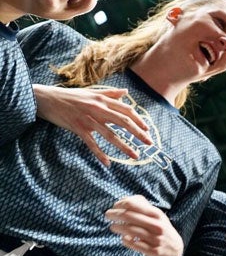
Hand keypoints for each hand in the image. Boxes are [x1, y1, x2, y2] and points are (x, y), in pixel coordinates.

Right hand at [33, 84, 151, 164]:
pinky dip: (99, 154)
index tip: (147, 130)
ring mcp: (88, 119)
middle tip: (149, 143)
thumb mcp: (91, 92)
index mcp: (102, 100)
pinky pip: (91, 143)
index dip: (138, 120)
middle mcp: (98, 109)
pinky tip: (108, 163)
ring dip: (124, 146)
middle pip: (123, 122)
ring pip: (110, 135)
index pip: (126, 110)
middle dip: (138, 133)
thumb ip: (110, 94)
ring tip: (136, 156)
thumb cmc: (70, 96)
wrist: (46, 98)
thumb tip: (126, 93)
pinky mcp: (78, 128)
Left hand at [105, 195, 182, 255]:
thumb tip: (123, 199)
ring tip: (113, 226)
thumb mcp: (156, 215)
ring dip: (118, 227)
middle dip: (115, 215)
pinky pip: (135, 245)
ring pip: (131, 231)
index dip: (120, 204)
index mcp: (157, 214)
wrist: (175, 249)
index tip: (115, 206)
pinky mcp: (154, 251)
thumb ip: (142, 205)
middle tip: (108, 215)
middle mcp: (157, 226)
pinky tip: (123, 238)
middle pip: (130, 216)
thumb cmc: (160, 228)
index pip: (134, 204)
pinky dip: (126, 241)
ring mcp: (156, 239)